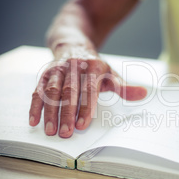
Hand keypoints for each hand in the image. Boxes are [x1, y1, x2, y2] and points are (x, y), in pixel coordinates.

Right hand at [29, 44, 146, 137]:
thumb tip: (144, 94)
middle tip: (66, 134)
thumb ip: (124, 87)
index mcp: (94, 67)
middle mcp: (74, 67)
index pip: (89, 90)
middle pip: (69, 92)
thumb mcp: (111, 74)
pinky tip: (33, 121)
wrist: (73, 44)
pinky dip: (35, 106)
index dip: (86, 108)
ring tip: (49, 131)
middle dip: (67, 114)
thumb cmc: (95, 66)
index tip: (83, 125)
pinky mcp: (45, 74)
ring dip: (49, 112)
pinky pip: (38, 90)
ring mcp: (58, 69)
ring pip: (51, 91)